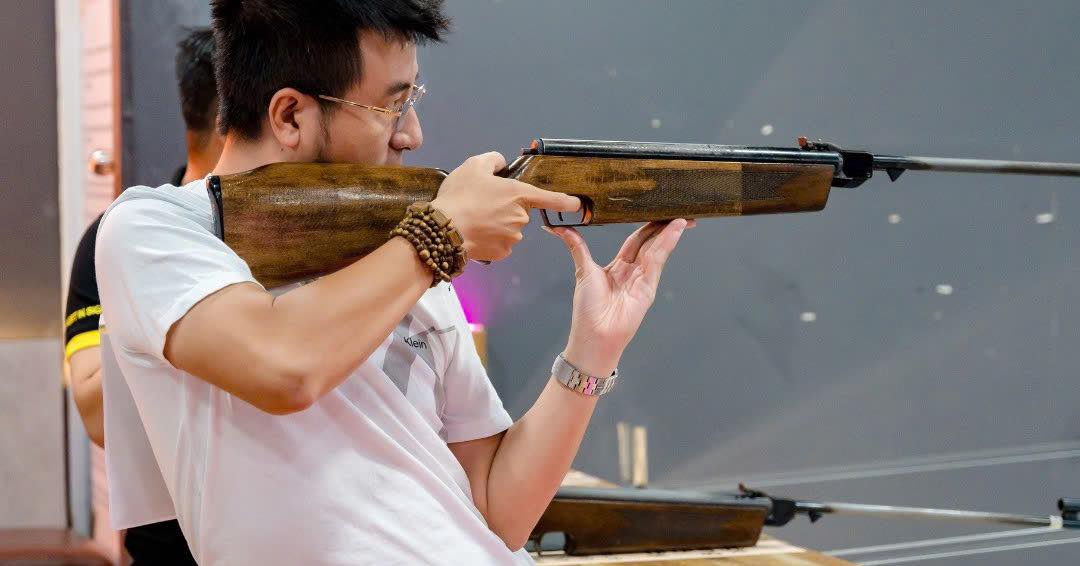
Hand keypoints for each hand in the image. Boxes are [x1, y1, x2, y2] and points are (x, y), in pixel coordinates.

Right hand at [432, 152, 580, 261]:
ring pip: (509, 228)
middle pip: (520, 211)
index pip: (551, 199)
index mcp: (519, 195)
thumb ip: (493, 160)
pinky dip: (490, 238)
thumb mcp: (473, 166)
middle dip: (506, 207)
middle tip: (482, 203)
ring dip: (497, 223)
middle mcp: (520, 218)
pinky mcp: (501, 252)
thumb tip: (501, 163)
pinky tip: (474, 231)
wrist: (443, 230)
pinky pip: (500, 243)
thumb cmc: (459, 197)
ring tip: (473, 217)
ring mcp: (512, 238)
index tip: (576, 204)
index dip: (566, 202)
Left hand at [546, 219, 694, 376]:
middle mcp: (632, 271)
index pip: (635, 240)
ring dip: (669, 233)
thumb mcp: (582, 270)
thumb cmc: (587, 309)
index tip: (653, 210)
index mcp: (618, 267)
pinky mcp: (648, 287)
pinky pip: (657, 262)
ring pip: (657, 250)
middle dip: (662, 226)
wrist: (593, 334)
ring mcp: (642, 279)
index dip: (645, 225)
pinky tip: (674, 231)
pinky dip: (666, 245)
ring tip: (680, 217)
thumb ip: (577, 246)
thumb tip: (558, 228)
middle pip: (650, 243)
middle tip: (674, 208)